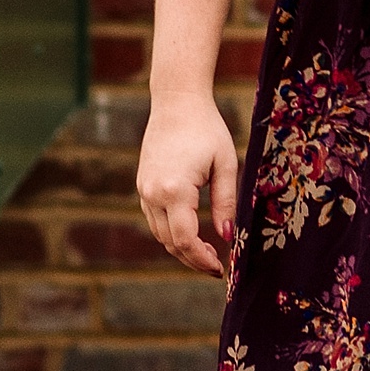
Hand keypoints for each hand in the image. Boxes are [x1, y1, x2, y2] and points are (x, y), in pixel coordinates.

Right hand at [137, 92, 240, 276]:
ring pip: (160, 233)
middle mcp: (153, 193)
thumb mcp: (226, 165)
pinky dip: (171, 231)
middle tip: (216, 266)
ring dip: (181, 247)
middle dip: (192, 259)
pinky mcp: (143, 185)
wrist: (177, 102)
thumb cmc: (207, 129)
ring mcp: (144, 189)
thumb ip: (226, 203)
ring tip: (207, 253)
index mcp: (175, 190)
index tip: (220, 268)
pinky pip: (155, 218)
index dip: (201, 259)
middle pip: (170, 242)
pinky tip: (192, 232)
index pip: (184, 240)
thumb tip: (227, 237)